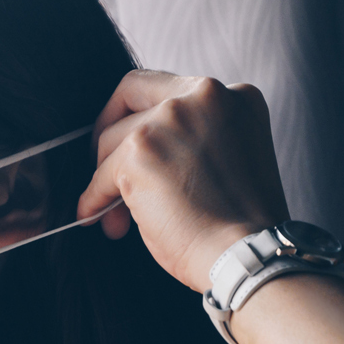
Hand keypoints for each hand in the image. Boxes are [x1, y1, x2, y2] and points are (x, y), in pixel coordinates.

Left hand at [77, 71, 291, 292]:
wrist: (247, 254)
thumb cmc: (240, 225)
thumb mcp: (230, 157)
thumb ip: (194, 137)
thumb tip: (136, 147)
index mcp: (236, 96)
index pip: (170, 88)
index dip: (143, 115)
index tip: (135, 143)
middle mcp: (205, 96)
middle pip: (131, 95)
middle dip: (111, 132)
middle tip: (105, 164)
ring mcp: (171, 118)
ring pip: (111, 140)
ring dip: (108, 179)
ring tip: (117, 216)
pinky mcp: (141, 149)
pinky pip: (101, 175)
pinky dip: (95, 199)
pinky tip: (97, 218)